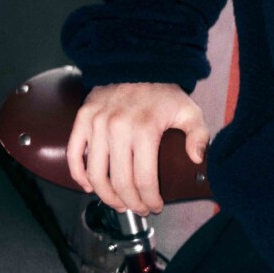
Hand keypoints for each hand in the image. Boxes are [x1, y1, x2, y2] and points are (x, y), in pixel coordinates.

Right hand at [65, 83, 208, 216]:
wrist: (136, 63)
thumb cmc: (162, 91)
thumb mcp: (189, 110)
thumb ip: (198, 135)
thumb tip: (197, 158)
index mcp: (145, 128)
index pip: (143, 178)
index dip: (149, 199)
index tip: (154, 206)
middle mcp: (118, 127)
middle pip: (119, 181)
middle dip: (130, 203)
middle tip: (138, 209)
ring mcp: (97, 124)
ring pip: (95, 174)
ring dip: (106, 195)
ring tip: (118, 203)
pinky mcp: (82, 119)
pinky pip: (75, 155)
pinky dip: (79, 175)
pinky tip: (90, 186)